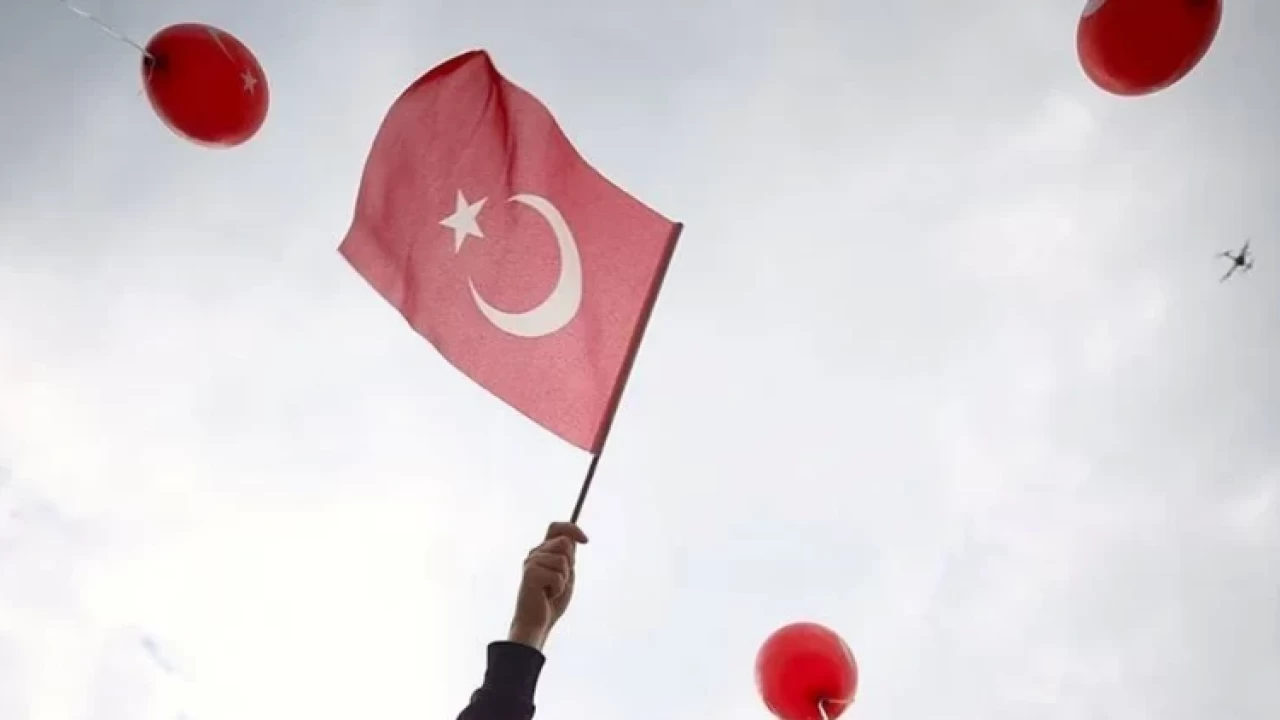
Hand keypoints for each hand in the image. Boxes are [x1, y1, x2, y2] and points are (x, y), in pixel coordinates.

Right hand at [507, 522, 588, 649]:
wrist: (537, 622)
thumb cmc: (551, 600)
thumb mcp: (565, 574)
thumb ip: (567, 557)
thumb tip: (573, 539)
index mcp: (543, 551)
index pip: (556, 527)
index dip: (572, 528)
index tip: (586, 540)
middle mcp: (535, 553)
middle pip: (565, 542)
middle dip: (570, 563)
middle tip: (559, 581)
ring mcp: (531, 562)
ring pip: (563, 560)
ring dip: (564, 580)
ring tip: (551, 590)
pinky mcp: (530, 573)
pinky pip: (558, 576)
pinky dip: (558, 589)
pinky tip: (547, 596)